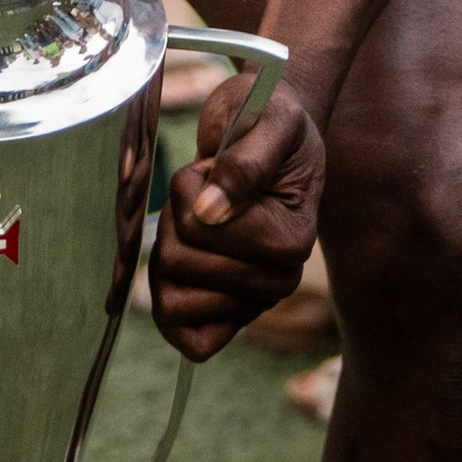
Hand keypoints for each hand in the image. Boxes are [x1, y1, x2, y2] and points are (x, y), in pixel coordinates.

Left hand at [149, 83, 325, 362]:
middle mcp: (279, 280)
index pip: (204, 230)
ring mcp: (253, 302)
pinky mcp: (230, 314)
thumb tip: (211, 212)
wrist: (269, 133)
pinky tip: (178, 268)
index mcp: (293, 239)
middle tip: (203, 191)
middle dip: (176, 217)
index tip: (212, 167)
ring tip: (195, 219)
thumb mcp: (270, 120)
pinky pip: (189, 341)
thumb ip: (245, 163)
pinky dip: (169, 305)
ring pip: (171, 301)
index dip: (191, 189)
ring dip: (168, 249)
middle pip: (179, 264)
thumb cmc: (270, 120)